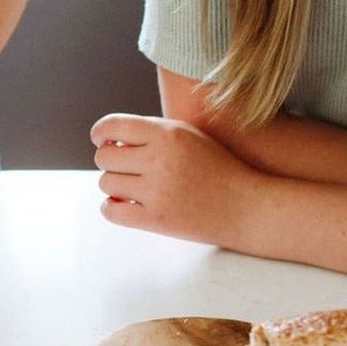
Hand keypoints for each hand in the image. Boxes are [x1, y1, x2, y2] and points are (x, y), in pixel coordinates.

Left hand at [90, 113, 257, 246]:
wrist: (246, 206)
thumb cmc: (217, 168)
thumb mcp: (190, 136)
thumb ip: (153, 132)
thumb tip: (108, 138)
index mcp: (168, 133)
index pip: (112, 126)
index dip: (100, 134)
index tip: (103, 141)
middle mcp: (160, 159)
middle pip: (104, 157)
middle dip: (109, 162)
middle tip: (125, 168)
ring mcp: (157, 191)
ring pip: (106, 183)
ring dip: (114, 186)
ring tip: (132, 186)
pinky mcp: (156, 219)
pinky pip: (111, 211)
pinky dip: (111, 207)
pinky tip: (124, 204)